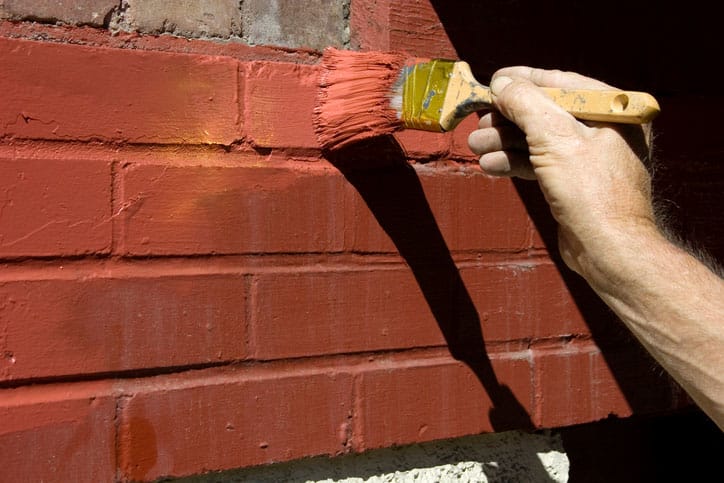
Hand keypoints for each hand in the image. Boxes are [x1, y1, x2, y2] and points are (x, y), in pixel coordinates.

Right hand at [468, 66, 656, 275]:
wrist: (607, 249)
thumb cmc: (592, 193)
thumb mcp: (555, 138)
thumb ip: (526, 103)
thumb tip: (502, 84)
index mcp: (612, 110)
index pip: (561, 83)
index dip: (523, 81)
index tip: (493, 80)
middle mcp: (603, 129)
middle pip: (545, 112)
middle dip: (507, 119)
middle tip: (479, 123)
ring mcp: (588, 158)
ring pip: (538, 140)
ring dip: (505, 142)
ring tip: (477, 146)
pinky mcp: (574, 182)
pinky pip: (540, 163)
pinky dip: (515, 163)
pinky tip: (490, 166)